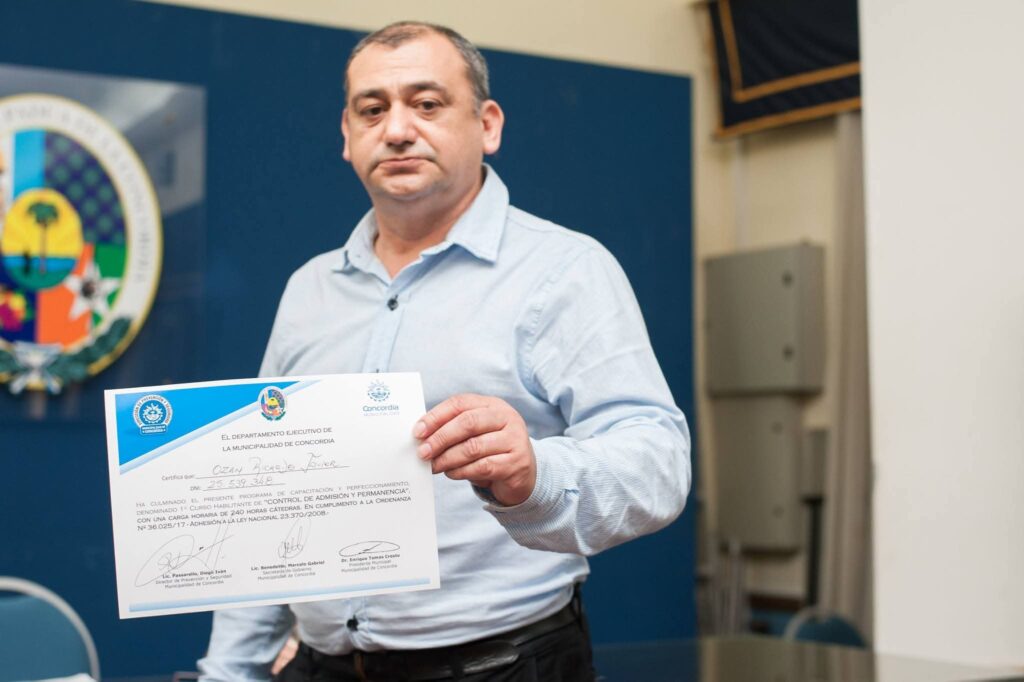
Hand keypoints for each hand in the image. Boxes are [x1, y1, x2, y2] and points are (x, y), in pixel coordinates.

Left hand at [413, 394, 535, 505]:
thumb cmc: (491, 451)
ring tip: (434, 466)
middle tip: (422, 452)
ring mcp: (514, 440)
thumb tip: (420, 436)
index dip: (436, 416)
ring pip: (473, 447)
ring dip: (448, 458)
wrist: (523, 474)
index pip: (460, 403)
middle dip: (440, 438)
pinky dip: (461, 471)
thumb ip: (453, 429)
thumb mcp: (476, 433)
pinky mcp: (516, 463)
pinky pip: (483, 467)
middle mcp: (506, 418)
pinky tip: (451, 473)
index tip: (418, 432)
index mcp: (493, 405)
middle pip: (467, 422)